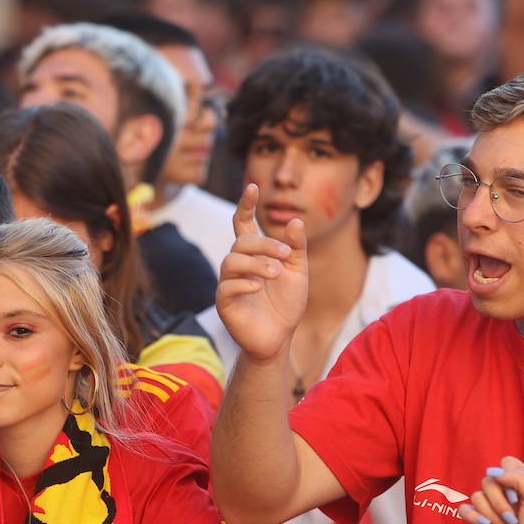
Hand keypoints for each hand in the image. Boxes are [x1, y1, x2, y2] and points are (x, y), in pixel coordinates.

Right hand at [216, 184, 307, 361]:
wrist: (279, 337)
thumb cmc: (286, 304)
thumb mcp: (298, 272)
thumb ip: (296, 248)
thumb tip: (294, 220)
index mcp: (254, 254)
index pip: (244, 223)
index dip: (246, 205)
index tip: (252, 186)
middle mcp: (238, 265)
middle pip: (241, 241)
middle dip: (265, 245)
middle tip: (286, 256)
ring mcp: (228, 283)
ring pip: (232, 261)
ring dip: (257, 263)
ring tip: (276, 273)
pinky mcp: (225, 303)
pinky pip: (226, 286)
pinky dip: (244, 283)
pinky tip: (259, 288)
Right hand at [457, 456, 523, 523]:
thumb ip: (518, 478)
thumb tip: (493, 472)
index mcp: (518, 481)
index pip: (507, 462)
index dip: (510, 474)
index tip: (520, 492)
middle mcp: (502, 490)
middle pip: (488, 481)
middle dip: (500, 502)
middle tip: (515, 517)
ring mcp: (488, 505)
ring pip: (476, 497)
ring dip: (494, 516)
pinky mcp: (478, 519)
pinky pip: (464, 509)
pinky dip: (474, 517)